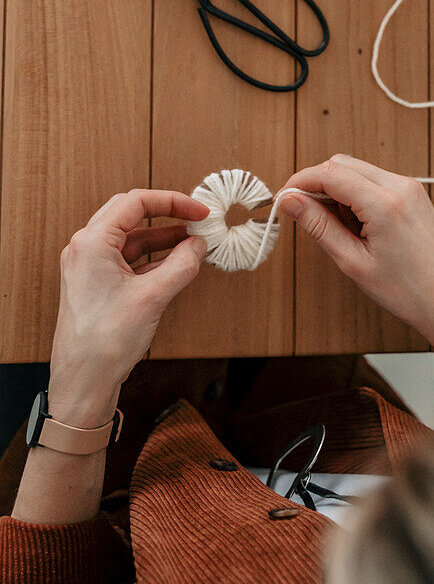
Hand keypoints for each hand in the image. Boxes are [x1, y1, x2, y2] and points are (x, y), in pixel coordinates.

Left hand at [47, 189, 208, 427]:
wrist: (83, 381)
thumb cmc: (105, 341)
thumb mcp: (153, 297)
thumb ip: (181, 265)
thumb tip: (199, 245)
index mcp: (92, 242)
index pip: (135, 202)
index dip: (173, 202)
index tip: (200, 211)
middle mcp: (86, 249)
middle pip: (131, 214)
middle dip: (168, 215)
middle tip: (197, 220)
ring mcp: (89, 267)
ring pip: (131, 239)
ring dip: (163, 238)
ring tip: (194, 242)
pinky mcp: (96, 284)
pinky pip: (129, 260)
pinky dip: (154, 258)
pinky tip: (177, 263)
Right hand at [278, 155, 433, 346]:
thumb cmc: (405, 291)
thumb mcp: (353, 262)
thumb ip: (319, 226)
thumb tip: (289, 200)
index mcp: (385, 204)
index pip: (329, 173)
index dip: (299, 182)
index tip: (283, 200)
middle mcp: (400, 186)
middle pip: (341, 164)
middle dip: (316, 184)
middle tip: (304, 216)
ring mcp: (410, 187)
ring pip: (357, 170)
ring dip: (337, 189)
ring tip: (338, 230)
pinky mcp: (414, 194)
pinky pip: (374, 180)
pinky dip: (356, 194)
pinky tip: (357, 225)